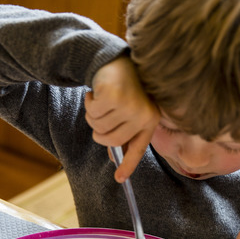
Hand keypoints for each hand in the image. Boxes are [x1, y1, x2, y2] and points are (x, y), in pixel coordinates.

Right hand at [85, 56, 159, 181]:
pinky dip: (89, 104)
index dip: (128, 165)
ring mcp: (129, 105)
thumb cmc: (123, 88)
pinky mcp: (114, 96)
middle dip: (98, 132)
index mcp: (150, 120)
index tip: (119, 179)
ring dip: (93, 115)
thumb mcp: (128, 111)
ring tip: (100, 101)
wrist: (115, 59)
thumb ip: (123, 133)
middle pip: (111, 140)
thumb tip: (114, 158)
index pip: (138, 148)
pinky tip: (96, 91)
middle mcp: (143, 114)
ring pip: (99, 126)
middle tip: (97, 117)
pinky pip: (93, 112)